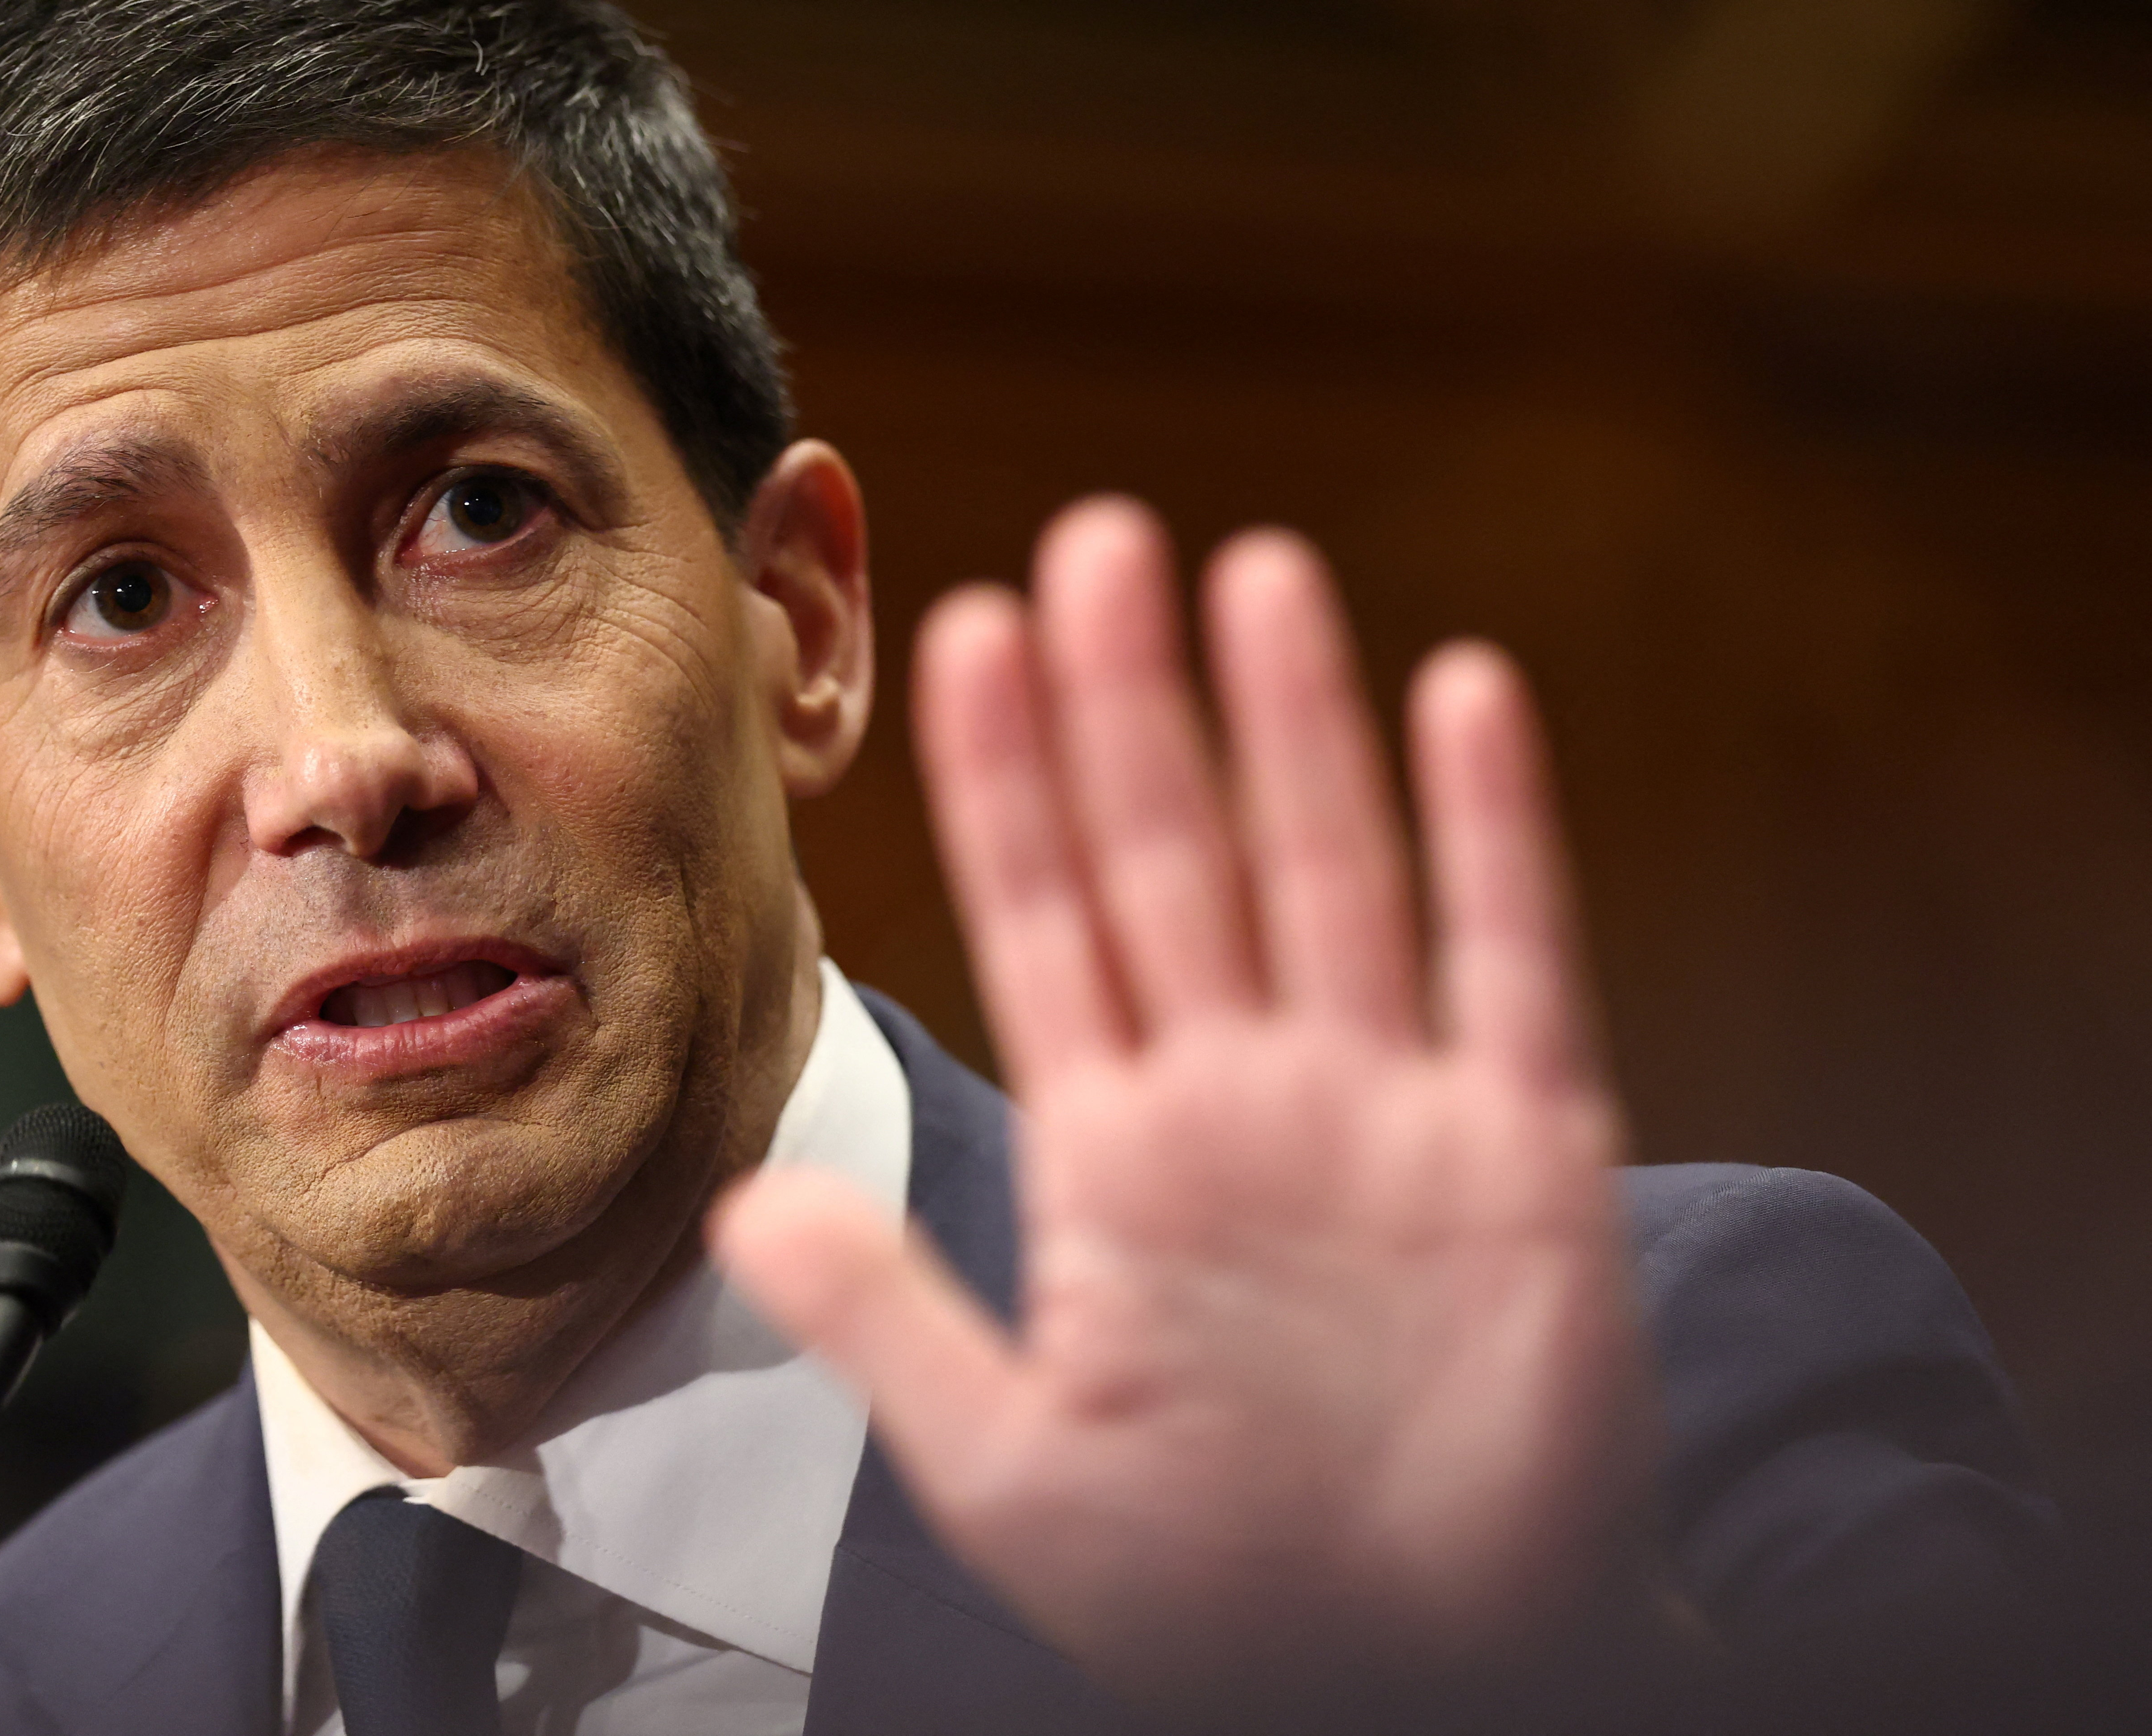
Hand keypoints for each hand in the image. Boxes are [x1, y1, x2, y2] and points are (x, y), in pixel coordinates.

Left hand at [713, 498, 1651, 1705]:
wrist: (1414, 1672)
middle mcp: (1246, 1101)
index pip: (1047, 923)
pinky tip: (1457, 695)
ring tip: (1247, 575)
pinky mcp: (1524, 1149)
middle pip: (1176, 859)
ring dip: (1291, 724)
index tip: (962, 638)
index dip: (1006, 782)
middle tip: (1093, 541)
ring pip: (1329, 872)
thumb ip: (885, 1319)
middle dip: (1131, 708)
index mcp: (1122, 1160)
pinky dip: (1489, 832)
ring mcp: (1386, 1110)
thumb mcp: (1012, 1466)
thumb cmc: (1220, 1592)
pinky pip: (1507, 959)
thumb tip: (737, 1201)